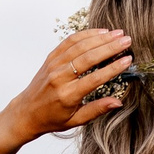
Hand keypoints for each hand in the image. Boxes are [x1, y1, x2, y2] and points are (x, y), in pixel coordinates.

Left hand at [0, 29, 131, 153]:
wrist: (26, 112)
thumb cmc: (51, 118)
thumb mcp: (75, 120)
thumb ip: (97, 110)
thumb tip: (118, 102)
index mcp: (67, 95)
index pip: (94, 79)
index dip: (112, 69)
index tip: (127, 60)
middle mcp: (59, 77)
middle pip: (88, 58)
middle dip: (109, 47)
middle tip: (127, 41)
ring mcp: (54, 65)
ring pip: (79, 46)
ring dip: (100, 38)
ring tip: (117, 34)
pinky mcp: (51, 58)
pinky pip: (69, 42)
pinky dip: (85, 35)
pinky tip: (100, 32)